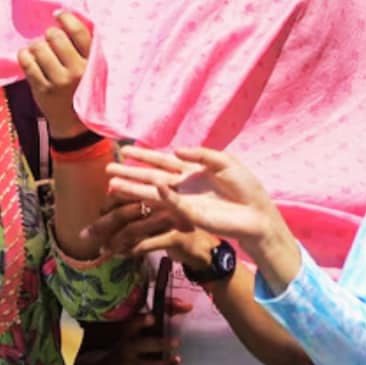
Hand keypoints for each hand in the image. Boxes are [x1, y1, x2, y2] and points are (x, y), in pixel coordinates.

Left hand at [17, 11, 91, 136]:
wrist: (76, 126)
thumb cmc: (84, 90)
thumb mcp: (95, 70)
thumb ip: (86, 48)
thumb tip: (66, 16)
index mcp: (93, 64)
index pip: (79, 32)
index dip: (66, 18)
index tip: (59, 15)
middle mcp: (77, 72)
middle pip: (55, 37)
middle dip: (50, 34)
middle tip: (50, 40)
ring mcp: (58, 82)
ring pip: (38, 48)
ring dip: (37, 46)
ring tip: (41, 52)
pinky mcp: (42, 90)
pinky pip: (26, 62)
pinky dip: (25, 56)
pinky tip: (30, 58)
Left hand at [84, 196, 216, 271]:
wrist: (204, 250)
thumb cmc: (175, 232)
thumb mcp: (154, 220)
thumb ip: (135, 215)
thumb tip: (105, 216)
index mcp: (155, 193)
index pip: (125, 195)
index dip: (107, 206)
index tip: (96, 218)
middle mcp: (162, 202)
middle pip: (124, 211)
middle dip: (102, 224)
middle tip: (85, 235)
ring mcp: (170, 219)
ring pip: (133, 229)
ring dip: (114, 241)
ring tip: (103, 250)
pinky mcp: (175, 237)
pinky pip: (146, 244)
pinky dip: (130, 251)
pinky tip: (120, 255)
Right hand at [106, 146, 289, 258]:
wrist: (257, 213)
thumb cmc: (244, 187)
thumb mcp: (225, 161)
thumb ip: (201, 154)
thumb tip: (175, 150)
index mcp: (190, 171)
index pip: (162, 161)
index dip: (144, 155)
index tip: (126, 150)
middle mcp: (182, 186)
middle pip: (150, 177)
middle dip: (130, 173)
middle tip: (108, 169)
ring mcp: (184, 201)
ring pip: (154, 193)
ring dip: (134, 189)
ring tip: (113, 185)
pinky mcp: (190, 214)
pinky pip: (173, 203)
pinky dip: (164, 196)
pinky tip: (153, 187)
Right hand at [117, 299, 192, 364]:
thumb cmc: (134, 346)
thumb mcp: (140, 333)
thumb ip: (163, 317)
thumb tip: (188, 307)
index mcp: (128, 335)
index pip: (132, 326)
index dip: (141, 321)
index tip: (153, 317)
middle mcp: (127, 350)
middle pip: (142, 346)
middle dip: (160, 344)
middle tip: (177, 341)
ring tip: (177, 360)